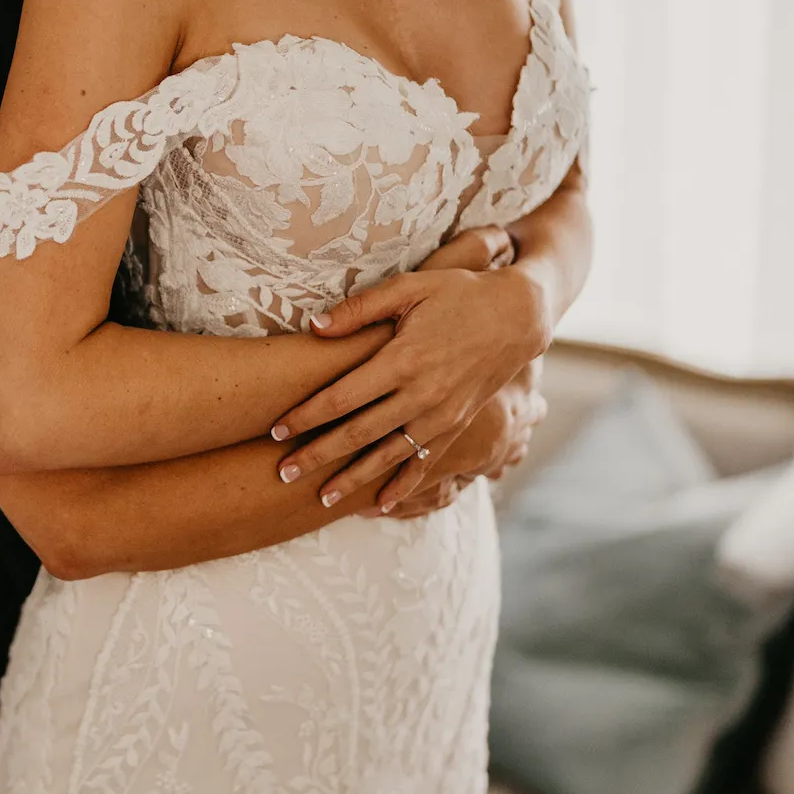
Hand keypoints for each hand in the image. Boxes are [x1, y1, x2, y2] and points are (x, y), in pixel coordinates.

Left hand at [271, 229, 550, 509]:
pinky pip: (425, 463)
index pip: (342, 396)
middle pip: (357, 433)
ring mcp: (441, 415)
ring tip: (320, 499)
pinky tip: (380, 506)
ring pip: (387, 456)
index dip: (306, 415)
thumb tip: (311, 326)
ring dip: (352, 479)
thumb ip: (360, 309)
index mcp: (402, 359)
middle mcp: (421, 395)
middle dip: (317, 455)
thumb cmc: (459, 293)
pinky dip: (403, 487)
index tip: (275, 429)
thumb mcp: (410, 286)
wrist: (518, 316)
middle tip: (281, 474)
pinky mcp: (456, 425)